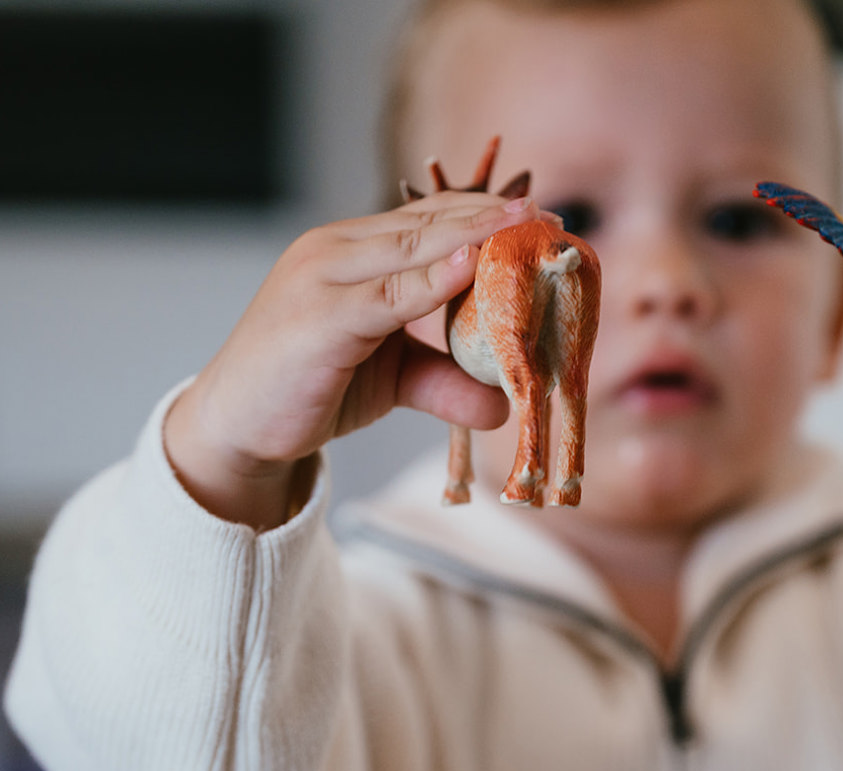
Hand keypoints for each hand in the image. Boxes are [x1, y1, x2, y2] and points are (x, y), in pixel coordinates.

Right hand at [165, 193, 552, 527]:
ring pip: (410, 246)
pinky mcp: (319, 317)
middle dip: (491, 215)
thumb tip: (503, 405)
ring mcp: (323, 278)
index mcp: (351, 253)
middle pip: (425, 221)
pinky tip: (472, 264)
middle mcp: (335, 251)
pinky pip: (387, 294)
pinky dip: (432, 278)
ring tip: (525, 225)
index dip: (484, 214)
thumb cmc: (308, 387)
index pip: (426, 219)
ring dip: (473, 234)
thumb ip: (443, 381)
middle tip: (549, 214)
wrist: (234, 425)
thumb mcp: (390, 381)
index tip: (540, 216)